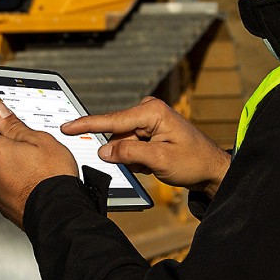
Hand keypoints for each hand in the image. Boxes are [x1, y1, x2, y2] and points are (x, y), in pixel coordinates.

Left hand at [0, 101, 78, 228]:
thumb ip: (15, 125)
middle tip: (31, 152)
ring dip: (11, 171)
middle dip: (8, 152)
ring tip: (35, 172)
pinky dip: (15, 187)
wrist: (59, 212)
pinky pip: (5, 190)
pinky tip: (33, 185)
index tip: (11, 129)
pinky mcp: (2, 207)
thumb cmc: (52, 177)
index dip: (0, 128)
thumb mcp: (40, 140)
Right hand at [62, 97, 230, 197]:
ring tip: (153, 165)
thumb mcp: (159, 160)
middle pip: (117, 133)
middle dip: (122, 153)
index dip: (87, 125)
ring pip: (122, 142)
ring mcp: (148, 120)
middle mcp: (148, 111)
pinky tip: (153, 163)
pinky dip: (136, 158)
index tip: (67, 127)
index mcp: (152, 111)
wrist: (212, 168)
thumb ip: (129, 153)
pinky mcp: (149, 130)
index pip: (112, 119)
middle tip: (143, 165)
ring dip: (131, 158)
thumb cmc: (193, 162)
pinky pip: (130, 145)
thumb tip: (104, 150)